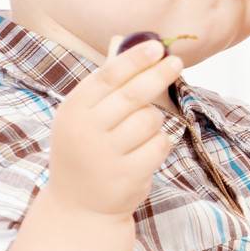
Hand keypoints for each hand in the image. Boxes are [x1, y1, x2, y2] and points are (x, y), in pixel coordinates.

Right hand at [43, 34, 180, 219]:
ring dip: (154, 120)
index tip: (156, 46)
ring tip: (139, 133)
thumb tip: (130, 43)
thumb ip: (106, 85)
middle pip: (134, 94)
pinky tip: (144, 153)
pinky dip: (159, 144)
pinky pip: (160, 144)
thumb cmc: (87, 149)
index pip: (107, 76)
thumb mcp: (84, 117)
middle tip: (176, 63)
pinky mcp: (127, 175)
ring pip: (150, 120)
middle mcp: (86, 131)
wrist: (79, 206)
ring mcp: (106, 155)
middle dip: (159, 74)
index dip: (134, 59)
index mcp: (73, 110)